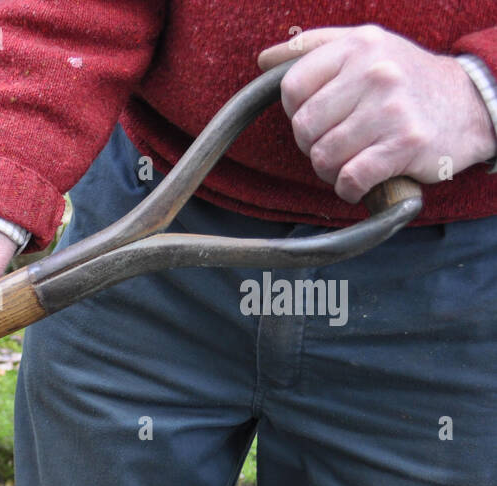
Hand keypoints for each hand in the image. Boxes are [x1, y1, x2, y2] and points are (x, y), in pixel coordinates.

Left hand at [258, 25, 496, 201]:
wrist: (470, 104)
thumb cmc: (406, 81)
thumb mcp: (365, 48)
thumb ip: (313, 49)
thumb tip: (265, 60)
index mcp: (358, 45)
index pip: (291, 88)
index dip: (298, 112)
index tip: (322, 117)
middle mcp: (376, 71)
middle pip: (303, 127)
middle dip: (314, 145)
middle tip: (341, 142)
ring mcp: (392, 108)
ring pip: (323, 157)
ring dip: (332, 170)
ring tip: (355, 158)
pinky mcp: (406, 143)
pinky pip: (350, 178)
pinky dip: (349, 189)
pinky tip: (362, 181)